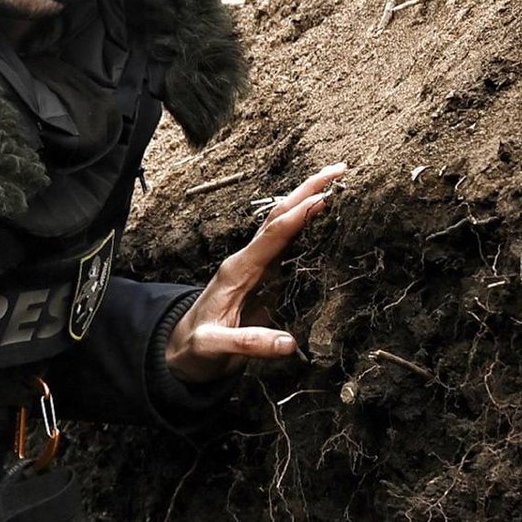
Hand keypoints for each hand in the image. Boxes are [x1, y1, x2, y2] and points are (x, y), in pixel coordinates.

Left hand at [164, 162, 346, 383]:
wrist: (182, 351)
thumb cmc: (195, 347)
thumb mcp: (214, 348)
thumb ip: (247, 344)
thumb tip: (288, 343)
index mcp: (237, 271)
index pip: (271, 237)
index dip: (297, 217)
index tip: (324, 198)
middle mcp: (247, 261)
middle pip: (279, 218)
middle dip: (307, 191)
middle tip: (339, 170)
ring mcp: (256, 267)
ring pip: (284, 226)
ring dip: (309, 201)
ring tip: (338, 182)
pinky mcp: (264, 278)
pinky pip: (288, 245)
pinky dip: (306, 225)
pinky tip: (325, 217)